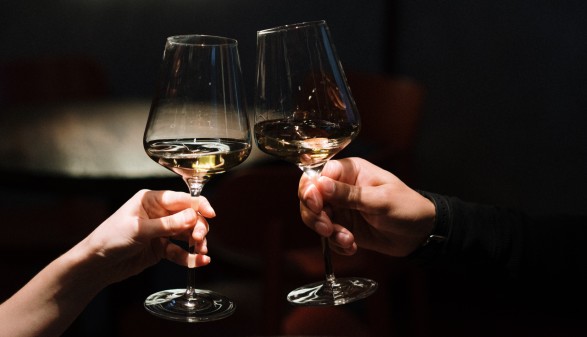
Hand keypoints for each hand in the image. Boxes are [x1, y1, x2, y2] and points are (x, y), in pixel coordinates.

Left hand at [79, 189, 213, 283]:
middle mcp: (159, 213)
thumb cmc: (110, 238)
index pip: (182, 199)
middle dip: (197, 227)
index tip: (211, 214)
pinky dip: (190, 257)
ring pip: (187, 234)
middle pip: (189, 217)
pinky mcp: (161, 248)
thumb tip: (193, 217)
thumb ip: (168, 224)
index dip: (198, 205)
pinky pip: (180, 251)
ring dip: (196, 243)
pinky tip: (199, 262)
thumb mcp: (139, 230)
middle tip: (199, 239)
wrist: (96, 264)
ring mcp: (161, 231)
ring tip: (200, 252)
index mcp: (152, 200)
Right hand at [298, 157, 435, 256]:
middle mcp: (340, 188)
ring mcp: (340, 208)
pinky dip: (336, 244)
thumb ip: (349, 194)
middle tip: (328, 229)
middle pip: (310, 197)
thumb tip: (321, 184)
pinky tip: (352, 247)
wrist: (420, 234)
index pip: (318, 174)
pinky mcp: (342, 226)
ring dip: (328, 233)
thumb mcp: (380, 200)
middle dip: (315, 215)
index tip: (317, 206)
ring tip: (348, 241)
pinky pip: (327, 236)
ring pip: (315, 218)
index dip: (311, 190)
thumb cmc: (407, 208)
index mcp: (350, 171)